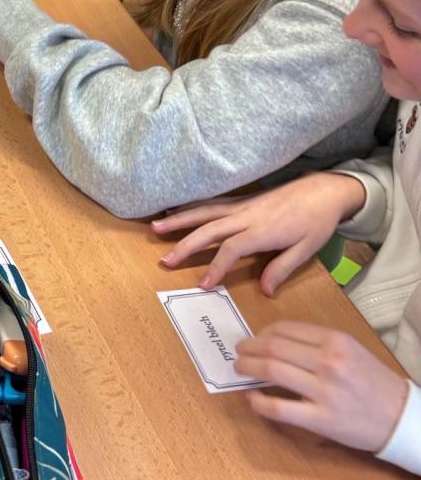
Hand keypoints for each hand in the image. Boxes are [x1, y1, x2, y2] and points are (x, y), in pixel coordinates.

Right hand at [153, 173, 365, 294]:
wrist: (323, 190)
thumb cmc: (317, 221)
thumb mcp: (307, 249)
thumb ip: (282, 268)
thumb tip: (264, 290)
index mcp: (262, 230)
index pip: (231, 249)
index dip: (215, 266)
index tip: (202, 284)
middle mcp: (247, 215)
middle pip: (209, 229)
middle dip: (185, 245)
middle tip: (165, 260)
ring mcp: (241, 205)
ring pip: (204, 212)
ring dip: (179, 220)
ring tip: (155, 227)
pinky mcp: (241, 199)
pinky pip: (211, 203)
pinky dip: (190, 207)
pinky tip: (175, 210)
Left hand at [237, 321, 407, 452]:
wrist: (401, 417)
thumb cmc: (373, 381)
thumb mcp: (350, 349)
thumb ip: (316, 343)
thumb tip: (274, 340)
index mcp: (335, 340)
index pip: (284, 329)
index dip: (261, 333)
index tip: (254, 339)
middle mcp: (328, 361)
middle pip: (272, 347)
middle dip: (248, 348)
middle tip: (239, 352)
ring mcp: (323, 391)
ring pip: (271, 370)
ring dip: (247, 367)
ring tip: (240, 369)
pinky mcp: (320, 419)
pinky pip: (277, 408)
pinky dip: (258, 401)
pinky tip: (253, 397)